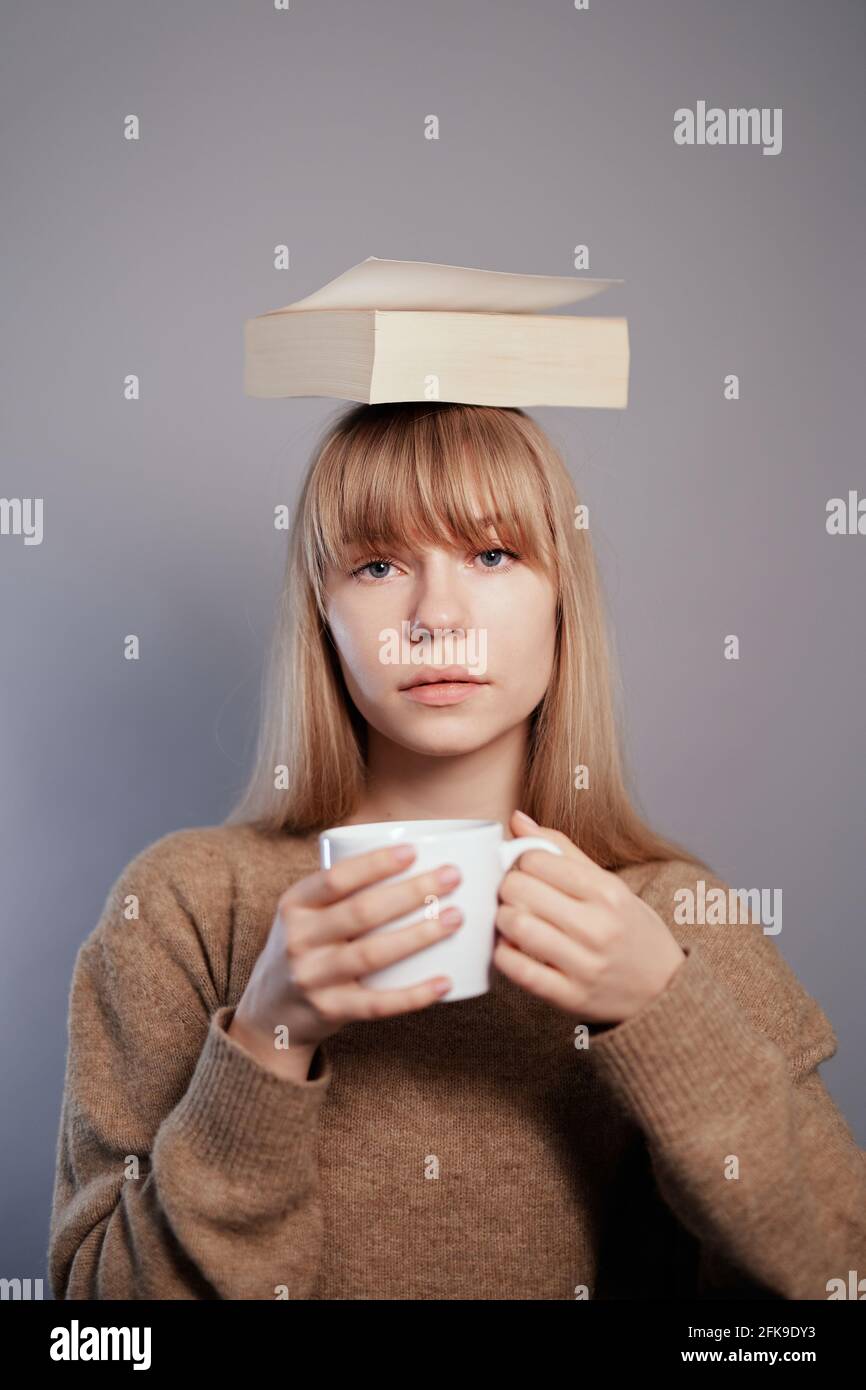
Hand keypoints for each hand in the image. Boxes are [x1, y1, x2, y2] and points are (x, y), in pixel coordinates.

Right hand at [228, 843, 462, 1078]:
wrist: (271, 1011)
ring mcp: (313, 977)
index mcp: (295, 904)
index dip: (375, 863)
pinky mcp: (330, 1011)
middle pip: (361, 912)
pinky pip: (378, 1003)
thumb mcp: (306, 912)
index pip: (336, 878)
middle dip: (411, 892)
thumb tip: (413, 851)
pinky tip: (446, 981)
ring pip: (372, 954)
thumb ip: (343, 888)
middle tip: (451, 877)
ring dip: (419, 935)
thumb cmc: (306, 947)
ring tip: (456, 917)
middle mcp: (299, 939)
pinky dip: (415, 994)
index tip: (414, 850)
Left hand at [493, 810, 685, 1025]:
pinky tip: (512, 948)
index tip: (526, 871)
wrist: (665, 988)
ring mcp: (585, 965)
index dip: (521, 861)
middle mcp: (598, 927)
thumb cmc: (630, 929)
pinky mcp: (570, 996)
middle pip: (520, 890)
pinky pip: (519, 970)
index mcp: (607, 892)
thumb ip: (561, 849)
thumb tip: (516, 819)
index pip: (537, 860)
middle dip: (507, 888)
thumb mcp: (609, 884)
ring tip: (512, 919)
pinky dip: (505, 955)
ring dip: (503, 919)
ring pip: (516, 927)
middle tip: (513, 894)